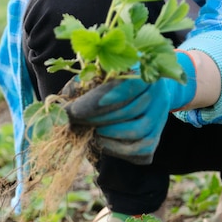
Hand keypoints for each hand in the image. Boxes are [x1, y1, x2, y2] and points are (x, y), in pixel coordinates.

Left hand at [65, 51, 196, 164]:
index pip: (129, 85)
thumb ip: (84, 83)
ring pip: (136, 131)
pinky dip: (116, 149)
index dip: (102, 98)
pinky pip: (139, 150)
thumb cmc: (113, 82)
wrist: (143, 94)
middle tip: (73, 120)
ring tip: (89, 130)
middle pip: (129, 110)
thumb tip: (62, 106)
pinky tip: (101, 141)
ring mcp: (159, 118)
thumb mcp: (99, 74)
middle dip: (96, 118)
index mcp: (146, 71)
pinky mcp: (155, 138)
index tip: (76, 109)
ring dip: (107, 134)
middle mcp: (159, 94)